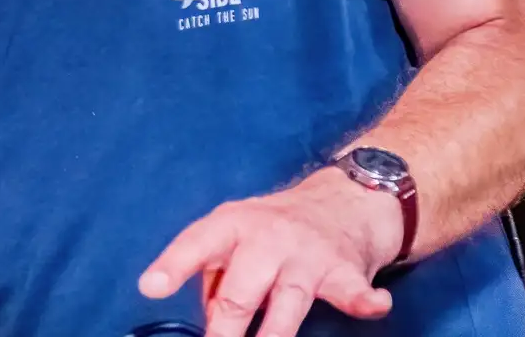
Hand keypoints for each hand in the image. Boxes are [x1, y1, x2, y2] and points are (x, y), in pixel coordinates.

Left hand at [138, 171, 400, 336]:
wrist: (344, 200)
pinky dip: (364, 299)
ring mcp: (307, 254)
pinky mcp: (344, 268)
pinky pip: (353, 288)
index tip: (151, 287)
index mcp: (232, 226)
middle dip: (226, 326)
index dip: (173, 265)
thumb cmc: (274, 229)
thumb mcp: (236, 239)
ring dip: (274, 332)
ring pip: (288, 299)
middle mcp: (268, 238)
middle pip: (242, 287)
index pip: (197, 244)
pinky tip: (372, 306)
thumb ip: (216, 279)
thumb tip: (209, 320)